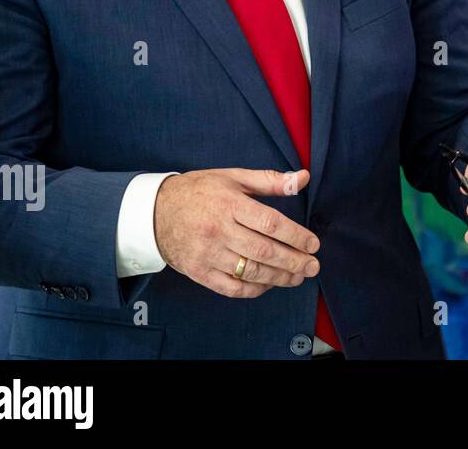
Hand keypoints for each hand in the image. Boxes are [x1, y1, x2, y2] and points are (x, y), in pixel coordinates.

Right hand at [153, 168, 320, 298]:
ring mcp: (207, 254)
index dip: (296, 236)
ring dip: (279, 278)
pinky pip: (230, 287)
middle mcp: (218, 230)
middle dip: (294, 261)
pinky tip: (269, 285)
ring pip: (250, 271)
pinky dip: (253, 289)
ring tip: (298, 277)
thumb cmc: (199, 192)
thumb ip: (269, 181)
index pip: (270, 223)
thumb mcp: (233, 177)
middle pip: (264, 251)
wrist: (153, 211)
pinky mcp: (198, 272)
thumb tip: (303, 178)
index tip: (313, 244)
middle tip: (313, 266)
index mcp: (230, 204)